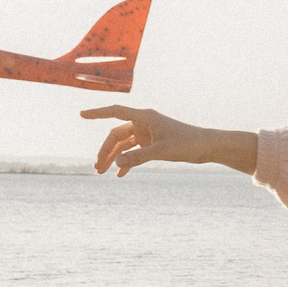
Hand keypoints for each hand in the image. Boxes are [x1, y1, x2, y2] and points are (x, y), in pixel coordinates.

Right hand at [79, 105, 258, 175]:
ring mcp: (147, 134)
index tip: (81, 115)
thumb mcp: (161, 152)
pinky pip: (134, 152)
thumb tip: (115, 164)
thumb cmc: (187, 143)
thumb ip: (138, 158)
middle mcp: (143, 123)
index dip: (97, 113)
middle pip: (116, 134)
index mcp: (145, 117)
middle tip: (97, 168)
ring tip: (101, 172)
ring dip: (113, 158)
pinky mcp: (152, 144)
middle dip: (105, 151)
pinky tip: (120, 174)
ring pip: (124, 145)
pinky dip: (127, 162)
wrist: (206, 147)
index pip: (115, 112)